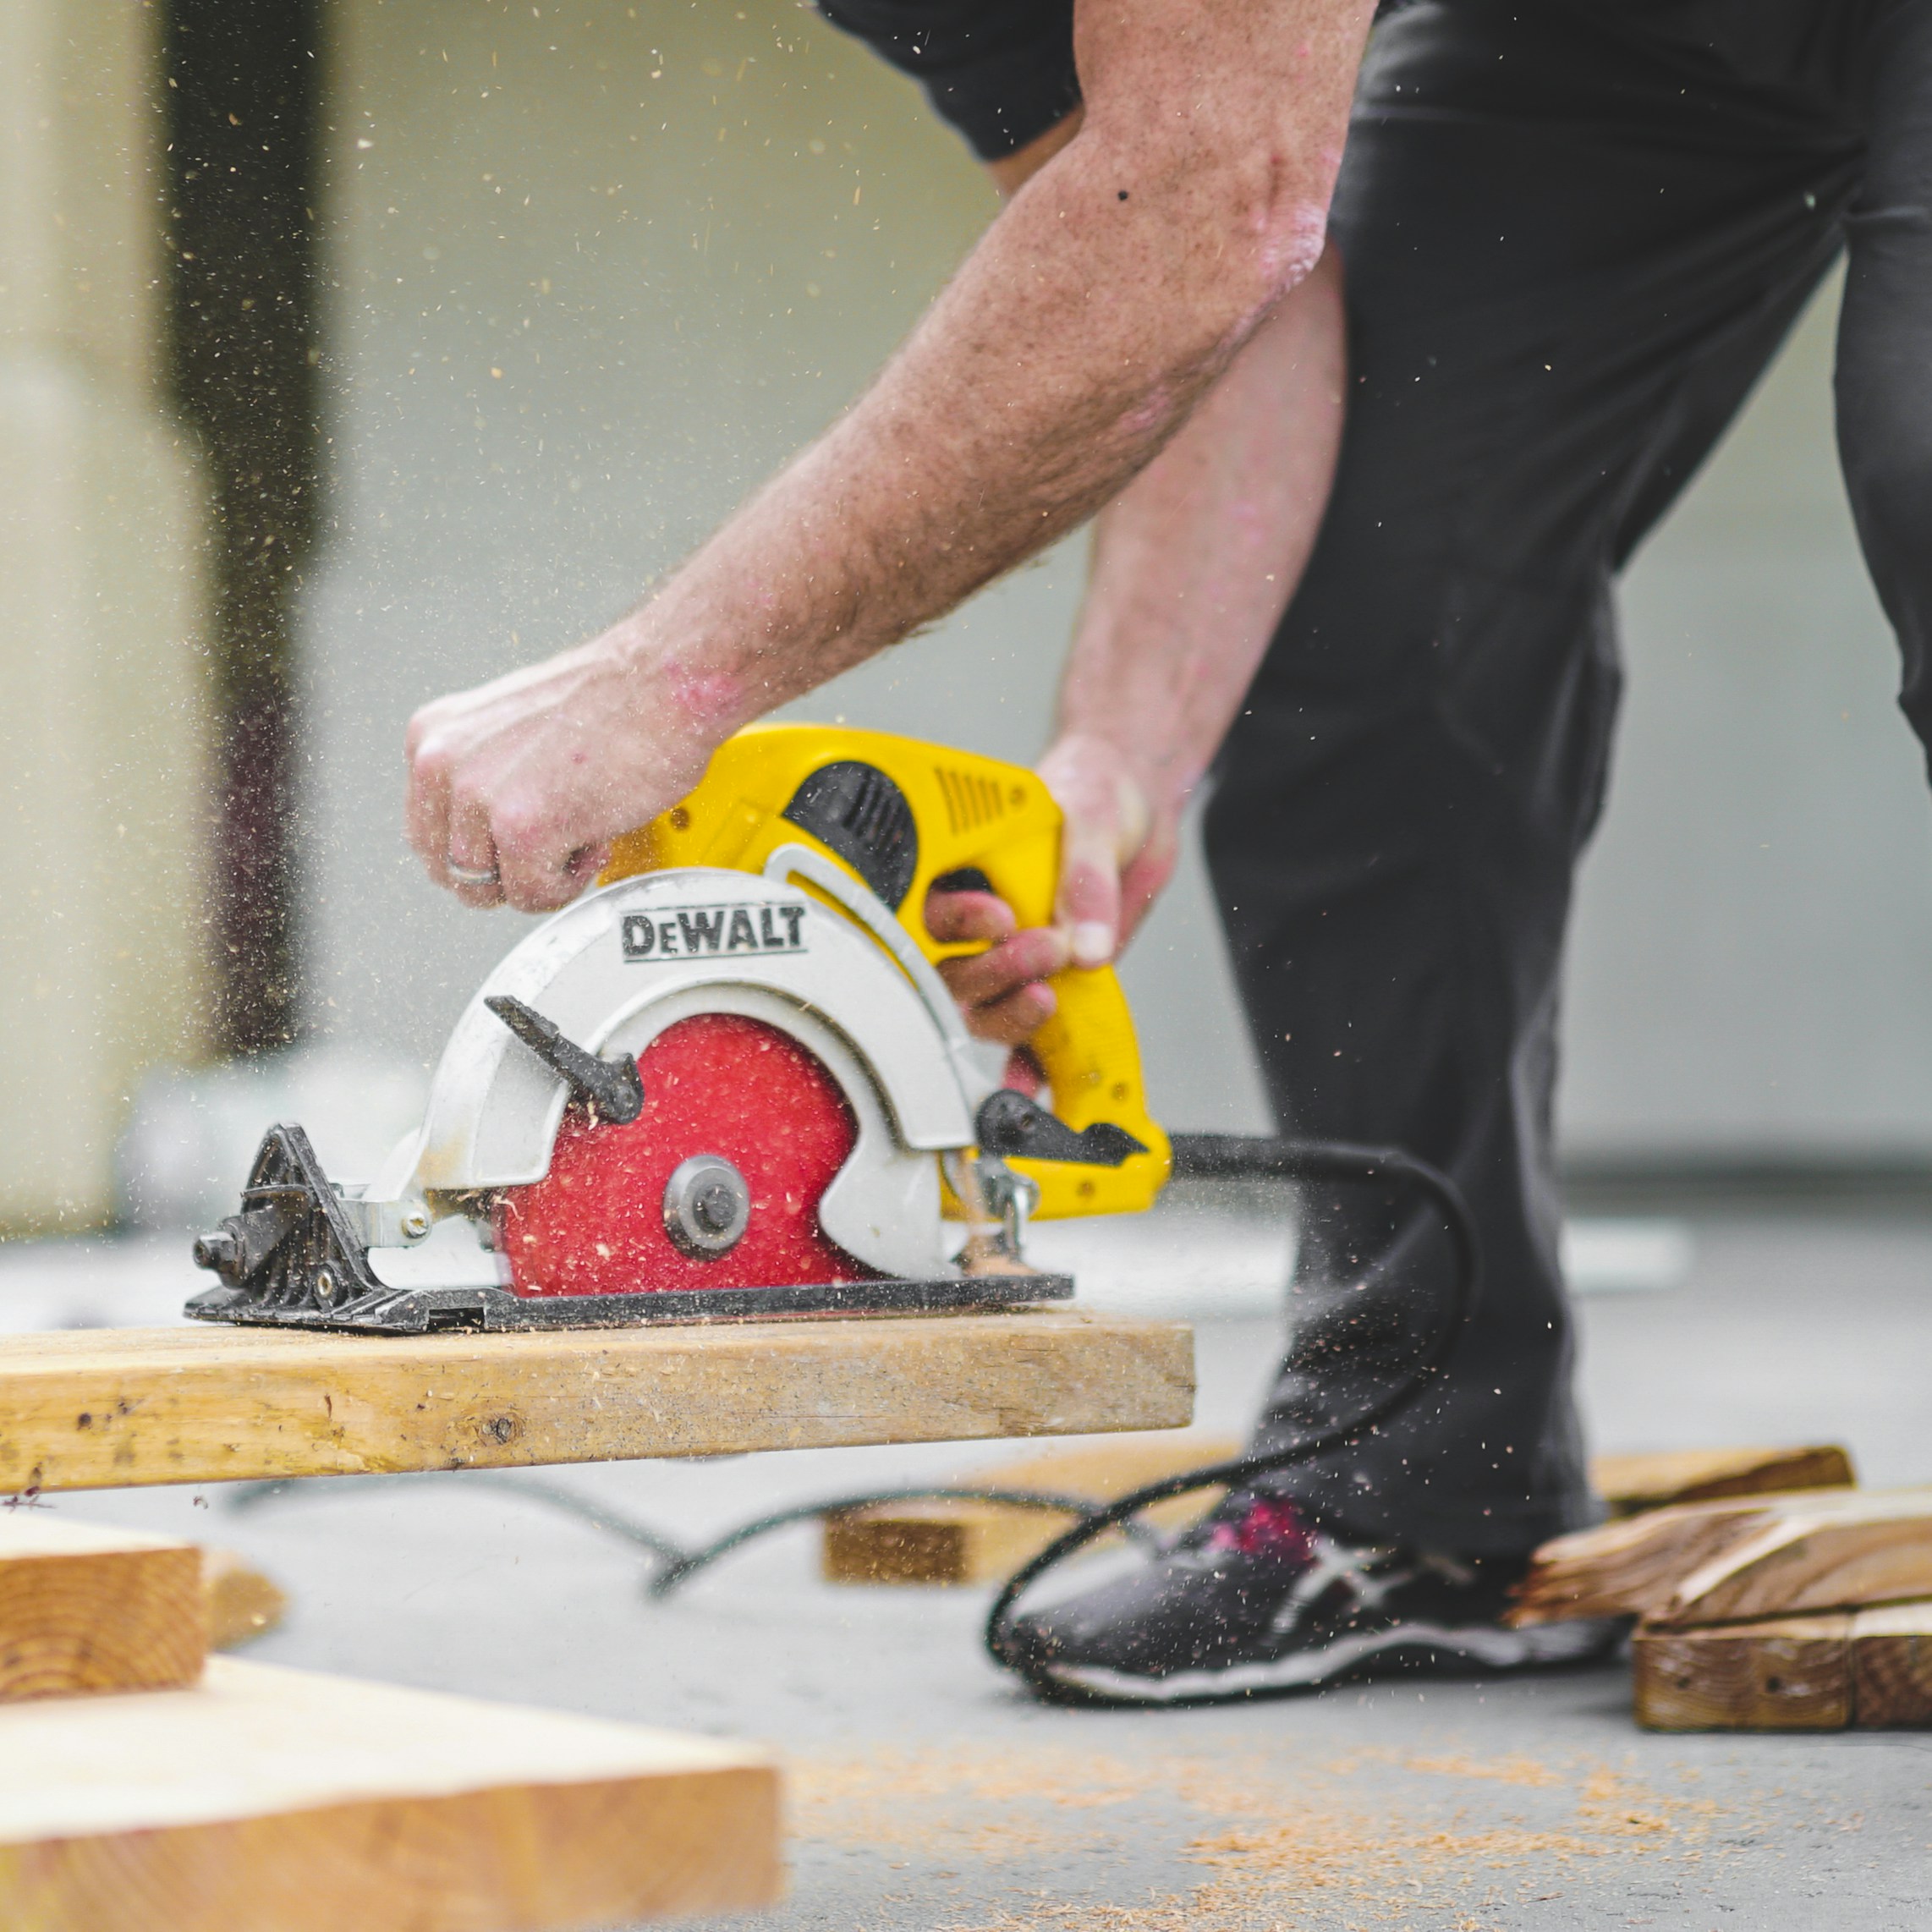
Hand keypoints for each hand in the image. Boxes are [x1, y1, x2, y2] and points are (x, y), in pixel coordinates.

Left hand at [404, 631, 736, 912]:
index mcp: (434, 738)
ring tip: (577, 837)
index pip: (428, 834)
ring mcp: (479, 797)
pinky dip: (569, 882)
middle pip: (452, 870)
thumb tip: (484, 829)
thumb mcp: (511, 726)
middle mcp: (442, 764)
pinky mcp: (523, 829)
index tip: (517, 844)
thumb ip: (483, 773)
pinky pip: (533, 895)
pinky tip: (593, 839)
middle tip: (552, 848)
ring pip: (488, 889)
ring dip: (538, 877)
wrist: (663, 682)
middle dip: (505, 872)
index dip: (481, 851)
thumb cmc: (612, 699)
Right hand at [923, 732, 1176, 1048]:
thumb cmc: (1099, 791)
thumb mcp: (1093, 817)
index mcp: (963, 865)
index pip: (929, 907)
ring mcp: (1006, 956)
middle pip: (949, 969)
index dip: (954, 922)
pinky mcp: (1042, 983)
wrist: (1140, 812)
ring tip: (1046, 997)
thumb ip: (1087, 878)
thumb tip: (1086, 945)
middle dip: (991, 971)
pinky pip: (1022, 1036)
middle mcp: (975, 920)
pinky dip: (1024, 1066)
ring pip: (978, 1007)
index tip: (998, 917)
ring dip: (1006, 1012)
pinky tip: (1030, 1085)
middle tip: (1044, 950)